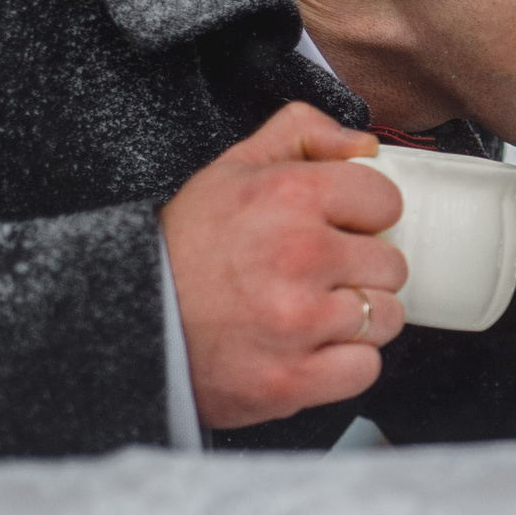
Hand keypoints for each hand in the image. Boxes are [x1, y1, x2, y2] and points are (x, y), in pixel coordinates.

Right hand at [158, 102, 408, 429]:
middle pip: (391, 264)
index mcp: (290, 195)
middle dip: (359, 270)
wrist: (124, 323)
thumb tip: (366, 145)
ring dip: (357, 319)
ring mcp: (298, 322)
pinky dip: (343, 365)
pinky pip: (365, 368)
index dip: (361, 216)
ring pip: (386, 317)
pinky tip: (305, 349)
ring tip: (308, 313)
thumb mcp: (231, 169)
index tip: (333, 228)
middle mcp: (300, 255)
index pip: (386, 201)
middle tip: (313, 276)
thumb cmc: (184, 247)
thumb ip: (302, 134)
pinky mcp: (291, 379)